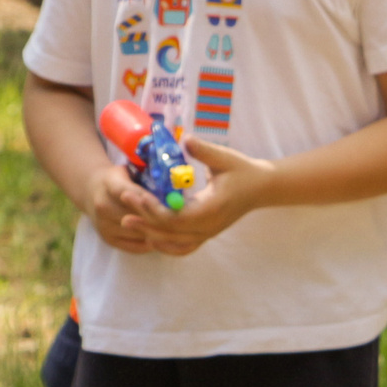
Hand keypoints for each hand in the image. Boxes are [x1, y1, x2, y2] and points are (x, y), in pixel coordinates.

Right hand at [80, 164, 174, 255]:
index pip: (132, 194)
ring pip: (137, 233)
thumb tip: (177, 183)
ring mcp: (103, 224)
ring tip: (178, 232)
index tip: (172, 203)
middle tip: (182, 222)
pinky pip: (133, 246)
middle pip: (136, 216)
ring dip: (157, 233)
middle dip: (158, 219)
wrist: (92, 191)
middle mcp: (103, 206)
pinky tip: (165, 240)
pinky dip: (150, 244)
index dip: (152, 200)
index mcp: (110, 185)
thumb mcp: (130, 170)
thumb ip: (147, 177)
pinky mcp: (107, 239)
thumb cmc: (120, 179)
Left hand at [119, 137, 279, 256]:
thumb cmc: (244, 171)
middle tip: (124, 207)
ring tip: (129, 222)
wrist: (263, 187)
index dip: (153, 209)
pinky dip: (165, 245)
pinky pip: (182, 247)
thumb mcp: (226, 158)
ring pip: (173, 242)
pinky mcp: (207, 234)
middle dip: (144, 220)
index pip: (177, 217)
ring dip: (150, 233)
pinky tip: (150, 237)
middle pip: (170, 232)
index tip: (136, 195)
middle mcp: (210, 226)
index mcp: (213, 208)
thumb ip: (204, 150)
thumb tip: (185, 139)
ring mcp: (208, 233)